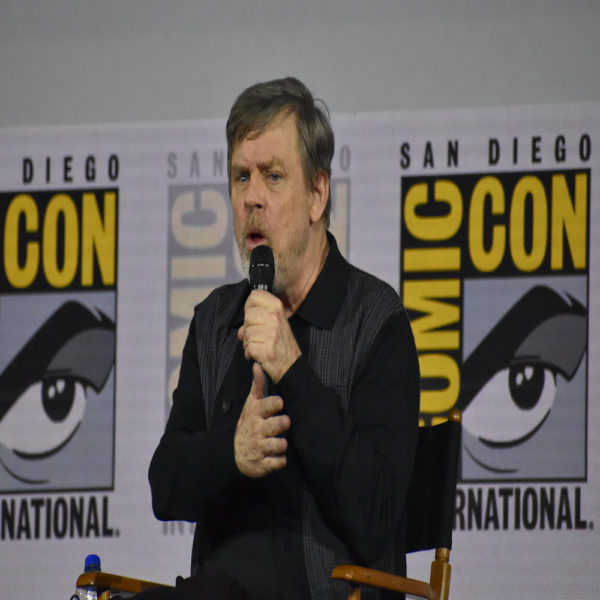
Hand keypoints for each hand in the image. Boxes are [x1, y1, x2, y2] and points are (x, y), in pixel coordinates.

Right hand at [234, 362, 290, 477]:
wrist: (235, 451)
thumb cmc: (249, 423)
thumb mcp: (251, 404)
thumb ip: (257, 387)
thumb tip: (258, 365)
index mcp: (256, 415)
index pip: (264, 407)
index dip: (272, 405)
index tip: (279, 402)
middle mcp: (257, 430)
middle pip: (271, 426)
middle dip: (278, 424)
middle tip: (285, 421)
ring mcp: (259, 447)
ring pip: (273, 445)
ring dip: (279, 444)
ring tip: (282, 443)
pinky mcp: (262, 463)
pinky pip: (272, 464)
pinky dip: (277, 463)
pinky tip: (280, 460)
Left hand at [237, 290, 300, 382]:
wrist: (292, 365)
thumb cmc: (282, 344)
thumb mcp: (275, 324)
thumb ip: (257, 319)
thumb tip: (239, 330)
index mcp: (277, 308)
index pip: (254, 295)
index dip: (250, 306)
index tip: (255, 316)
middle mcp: (275, 318)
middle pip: (247, 315)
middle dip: (248, 328)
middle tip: (258, 336)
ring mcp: (271, 333)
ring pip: (246, 333)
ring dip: (248, 343)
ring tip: (260, 346)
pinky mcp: (266, 349)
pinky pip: (248, 347)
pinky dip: (250, 353)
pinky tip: (259, 354)